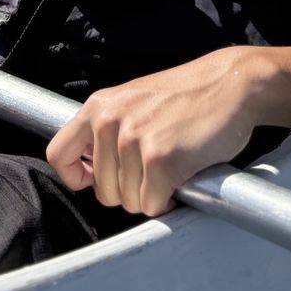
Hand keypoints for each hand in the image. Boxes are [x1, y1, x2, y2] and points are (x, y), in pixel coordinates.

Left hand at [46, 48, 263, 216]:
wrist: (231, 84)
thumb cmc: (188, 96)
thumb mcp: (135, 101)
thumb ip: (110, 129)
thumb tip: (90, 172)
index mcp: (99, 106)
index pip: (59, 154)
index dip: (76, 178)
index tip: (96, 181)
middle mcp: (109, 121)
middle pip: (102, 192)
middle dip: (130, 191)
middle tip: (155, 170)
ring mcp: (134, 140)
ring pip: (129, 203)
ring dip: (152, 196)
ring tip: (172, 167)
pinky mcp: (160, 159)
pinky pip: (153, 206)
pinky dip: (169, 201)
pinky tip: (182, 177)